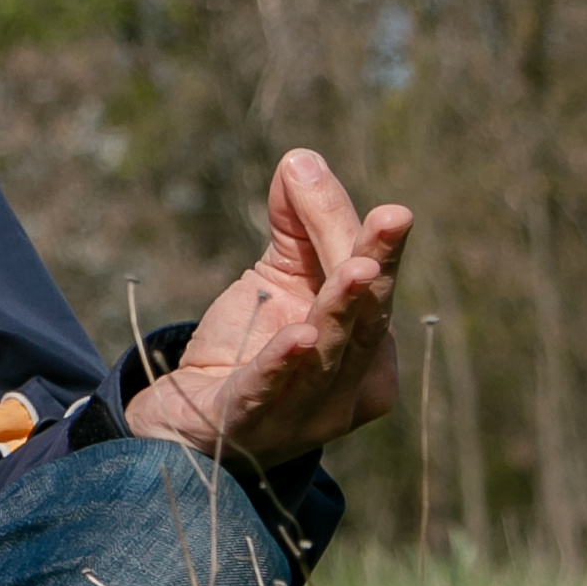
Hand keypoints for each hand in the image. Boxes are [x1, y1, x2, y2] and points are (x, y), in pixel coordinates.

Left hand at [125, 151, 412, 470]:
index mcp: (366, 348)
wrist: (191, 418)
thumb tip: (300, 159)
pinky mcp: (250, 426)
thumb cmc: (251, 344)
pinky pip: (269, 393)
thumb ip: (296, 221)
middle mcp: (349, 388)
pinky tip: (298, 338)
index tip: (395, 212)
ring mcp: (306, 416)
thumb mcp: (276, 276)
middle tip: (388, 225)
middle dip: (370, 274)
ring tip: (353, 271)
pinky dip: (283, 367)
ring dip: (339, 313)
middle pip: (360, 323)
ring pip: (327, 358)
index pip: (373, 292)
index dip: (381, 249)